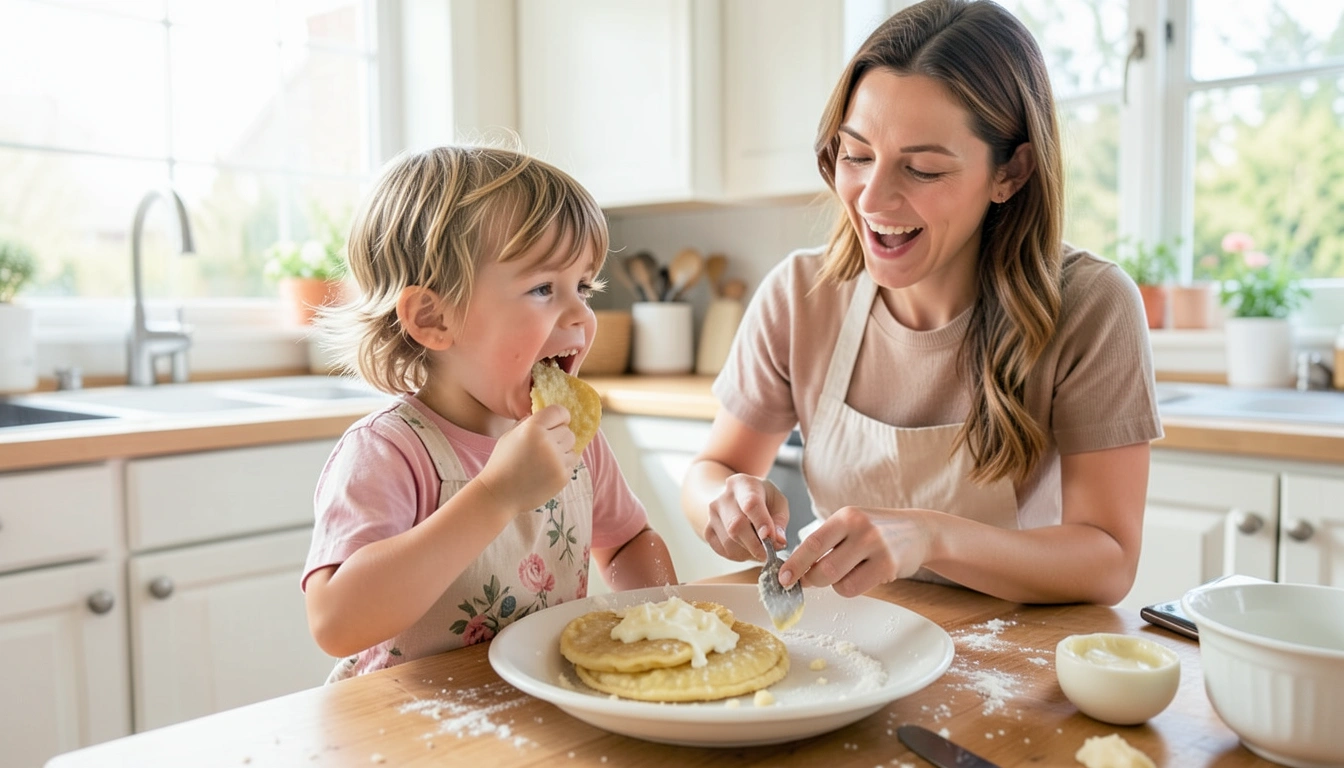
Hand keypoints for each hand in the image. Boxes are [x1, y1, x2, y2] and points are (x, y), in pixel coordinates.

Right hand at [476, 404, 578, 513]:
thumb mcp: (510, 435)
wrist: (498, 494)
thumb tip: (548, 416)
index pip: (559, 411)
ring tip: (545, 460)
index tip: (558, 422)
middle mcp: (547, 442)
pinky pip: (572, 464)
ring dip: (563, 451)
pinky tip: (546, 472)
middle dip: (559, 436)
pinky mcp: (562, 476)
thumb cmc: (502, 463)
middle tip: (545, 446)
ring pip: (573, 447)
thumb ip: (529, 422)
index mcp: (533, 428)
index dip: (561, 416)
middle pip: (568, 431)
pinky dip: (563, 466)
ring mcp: (557, 461)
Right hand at [702, 474, 789, 561]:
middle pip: (736, 525)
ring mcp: (712, 514)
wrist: (734, 499)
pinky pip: (723, 550)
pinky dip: (739, 555)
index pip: (751, 503)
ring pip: (729, 542)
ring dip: (748, 552)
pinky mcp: (708, 530)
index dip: (761, 522)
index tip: (770, 537)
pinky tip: (746, 547)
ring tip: (759, 547)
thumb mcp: (777, 501)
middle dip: (755, 545)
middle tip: (770, 553)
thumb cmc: (761, 499)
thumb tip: (779, 541)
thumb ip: (780, 520)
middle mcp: (723, 497)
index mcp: (743, 483)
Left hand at [781, 506, 931, 596]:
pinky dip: (849, 587)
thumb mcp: (851, 524)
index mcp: (846, 516)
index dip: (794, 563)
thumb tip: (796, 568)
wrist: (919, 531)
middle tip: (806, 581)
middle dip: (809, 579)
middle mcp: (860, 529)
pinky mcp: (888, 566)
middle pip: (822, 567)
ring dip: (832, 584)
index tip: (782, 578)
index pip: (812, 543)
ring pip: (837, 581)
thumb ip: (826, 542)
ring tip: (844, 572)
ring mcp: (876, 548)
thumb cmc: (876, 530)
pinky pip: (855, 588)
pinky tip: (859, 575)